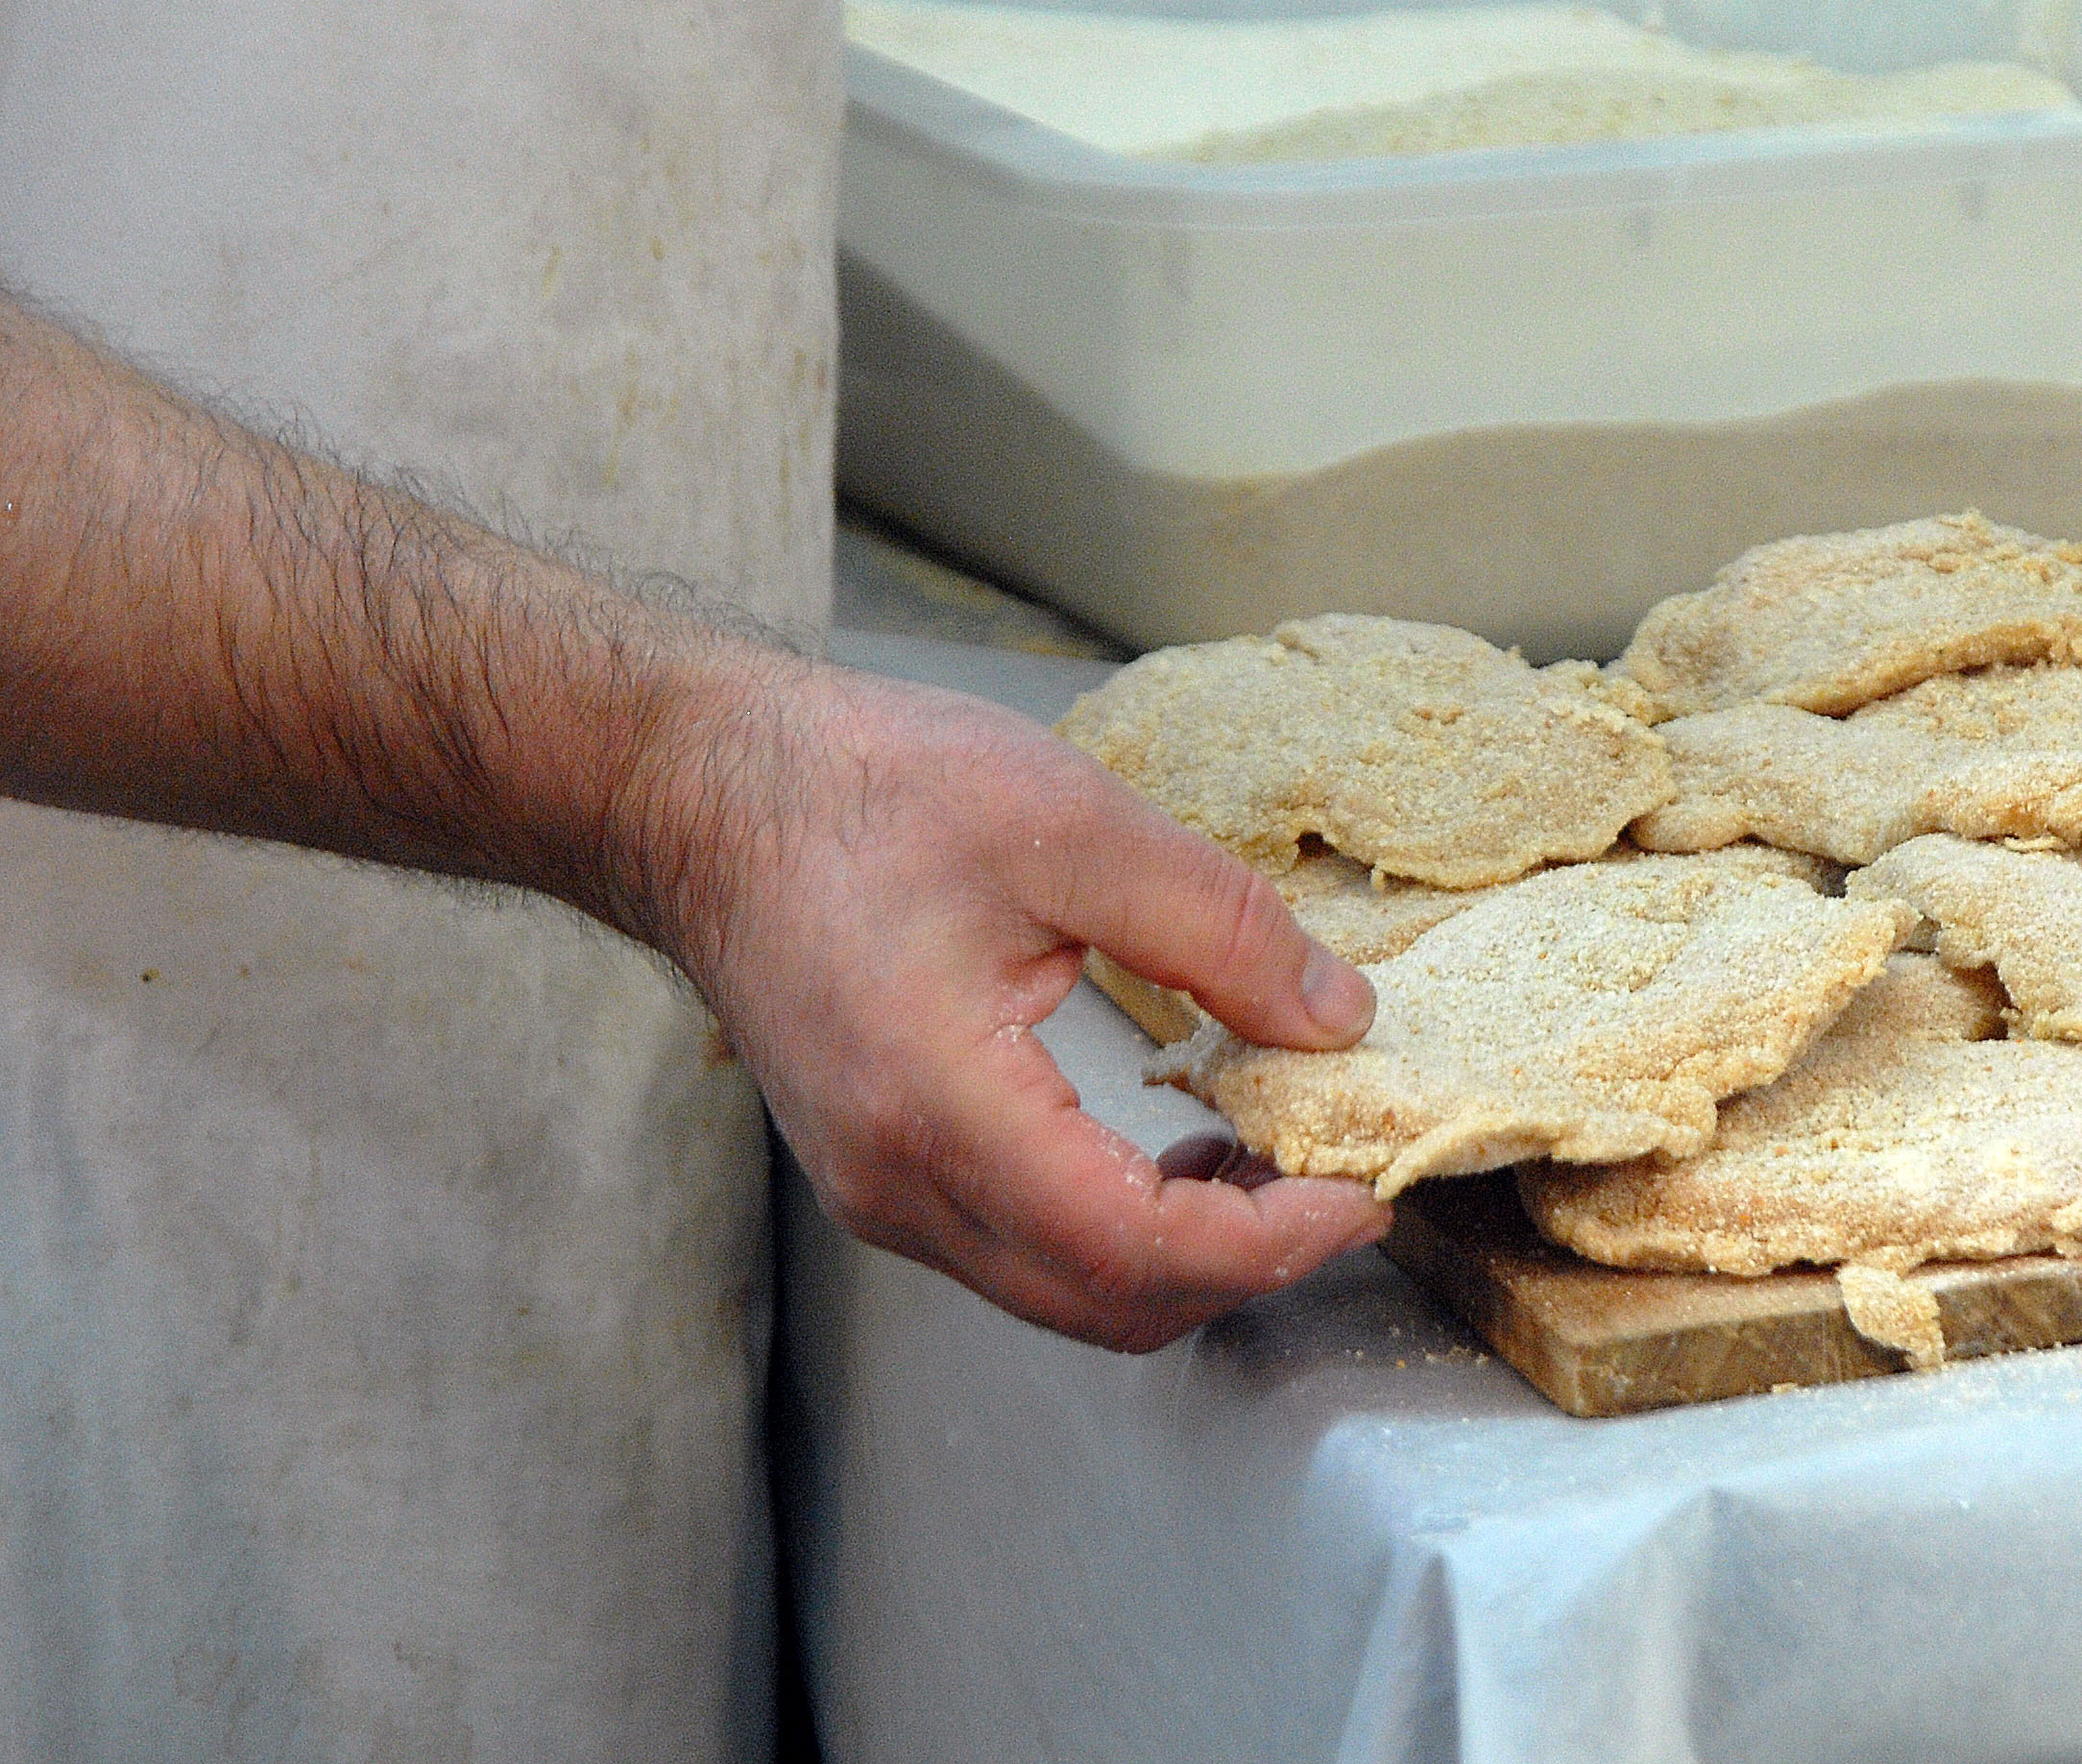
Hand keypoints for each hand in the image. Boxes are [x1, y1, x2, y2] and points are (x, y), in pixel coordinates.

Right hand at [632, 659, 1389, 1351]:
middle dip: (1246, 1266)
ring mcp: (881, 1193)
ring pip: (1069, 1297)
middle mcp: (900, 1184)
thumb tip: (1337, 1020)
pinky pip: (1024, 1253)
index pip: (1136, 1249)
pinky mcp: (881, 1176)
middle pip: (1110, 1305)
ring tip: (1275, 1161)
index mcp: (941, 1106)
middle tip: (1342, 1185)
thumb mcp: (1073, 824)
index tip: (1363, 1198)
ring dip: (1188, 1258)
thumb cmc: (863, 791)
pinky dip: (1124, 1234)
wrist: (702, 793)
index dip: (1271, 1244)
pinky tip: (1179, 1150)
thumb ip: (1220, 931)